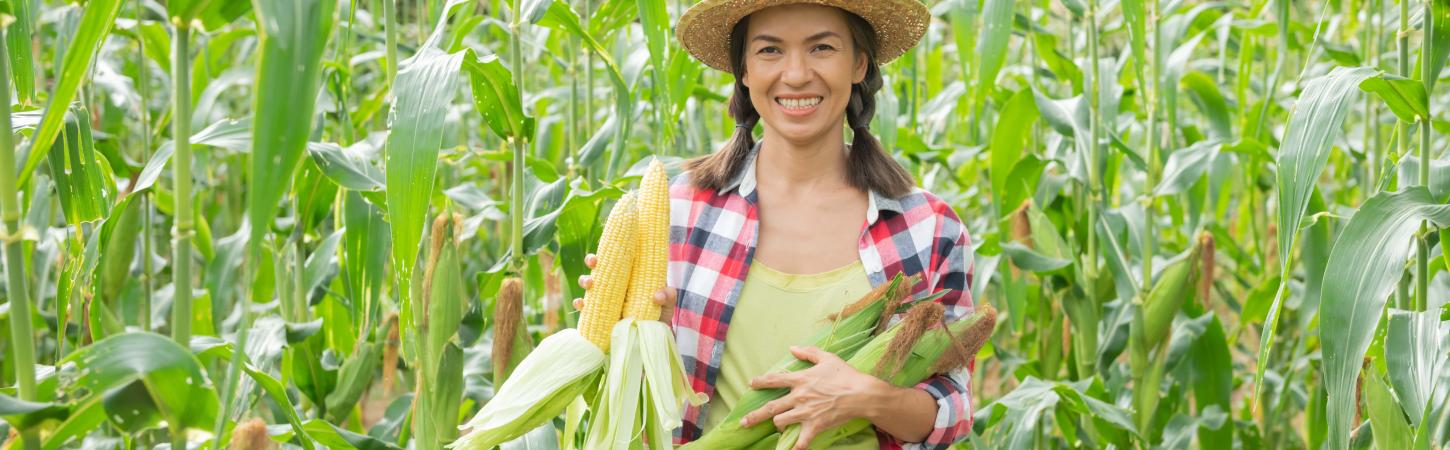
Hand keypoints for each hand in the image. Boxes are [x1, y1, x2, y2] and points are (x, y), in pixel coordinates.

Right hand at [572, 253, 675, 321]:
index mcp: (630, 275)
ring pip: (590, 285)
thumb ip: (668, 295)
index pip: (618, 257)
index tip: (611, 245)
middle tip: (594, 262)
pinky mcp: (598, 315)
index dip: (609, 249)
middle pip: (600, 267)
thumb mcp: (668, 303)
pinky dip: (581, 304)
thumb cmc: (660, 313)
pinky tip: (581, 304)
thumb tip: (657, 295)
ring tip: (589, 284)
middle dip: (593, 261)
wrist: (652, 334)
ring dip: (585, 280)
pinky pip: (586, 308)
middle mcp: (615, 284)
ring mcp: (605, 299)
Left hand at [739, 346, 889, 449]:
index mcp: (800, 379)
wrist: (861, 393)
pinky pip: (801, 440)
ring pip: (781, 421)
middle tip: (743, 423)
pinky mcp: (815, 426)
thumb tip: (792, 348)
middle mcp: (799, 397)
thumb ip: (808, 353)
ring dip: (778, 424)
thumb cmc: (845, 374)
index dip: (760, 382)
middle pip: (771, 407)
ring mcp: (806, 412)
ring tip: (778, 426)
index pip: (774, 380)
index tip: (751, 383)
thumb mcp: (827, 357)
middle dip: (755, 416)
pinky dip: (796, 447)